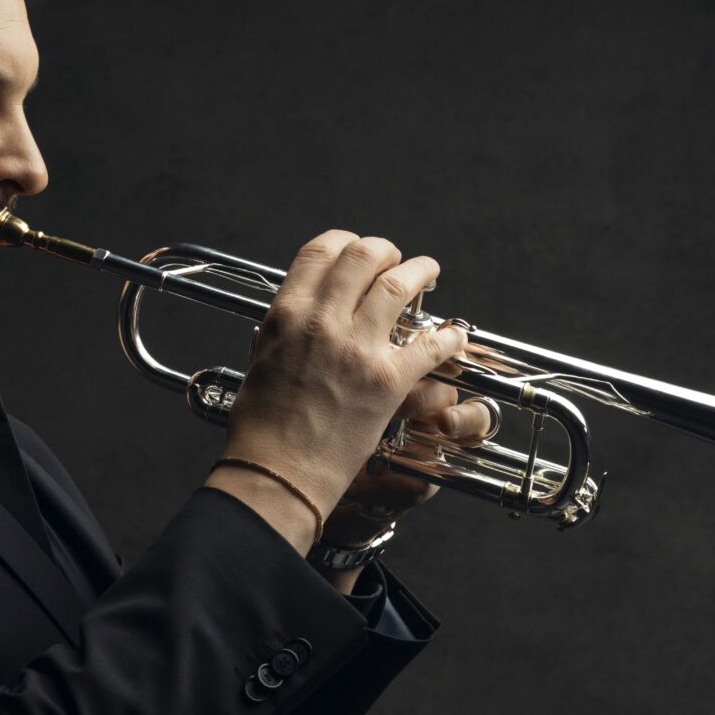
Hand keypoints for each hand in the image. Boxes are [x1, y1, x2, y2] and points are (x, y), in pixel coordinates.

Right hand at [205, 230, 467, 549]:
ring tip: (429, 272)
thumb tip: (291, 314)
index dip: (345, 242)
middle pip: (364, 257)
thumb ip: (280, 332)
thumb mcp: (259, 362)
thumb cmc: (263, 428)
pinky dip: (448, 337)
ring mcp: (357, 350)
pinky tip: (454, 336)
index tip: (356, 249)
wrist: (278, 472)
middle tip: (395, 260)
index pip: (320, 252)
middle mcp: (321, 323)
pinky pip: (430, 344)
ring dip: (420, 271)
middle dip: (385, 251)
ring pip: (399, 285)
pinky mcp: (387, 381)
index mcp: (286, 315)